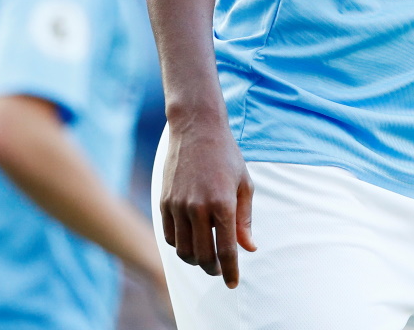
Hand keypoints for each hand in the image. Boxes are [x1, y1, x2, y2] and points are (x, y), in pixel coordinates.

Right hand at [157, 116, 254, 288]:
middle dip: (213, 269)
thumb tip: (250, 248)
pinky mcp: (164, 202)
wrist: (196, 129)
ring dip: (196, 260)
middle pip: (203, 256)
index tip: (233, 283)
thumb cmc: (226, 156)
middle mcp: (198, 208)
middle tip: (220, 270)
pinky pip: (170, 236)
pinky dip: (181, 245)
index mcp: (223, 204)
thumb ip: (245, 220)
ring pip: (184, 250)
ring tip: (206, 256)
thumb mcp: (244, 184)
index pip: (227, 250)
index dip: (231, 271)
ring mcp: (178, 205)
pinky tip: (191, 240)